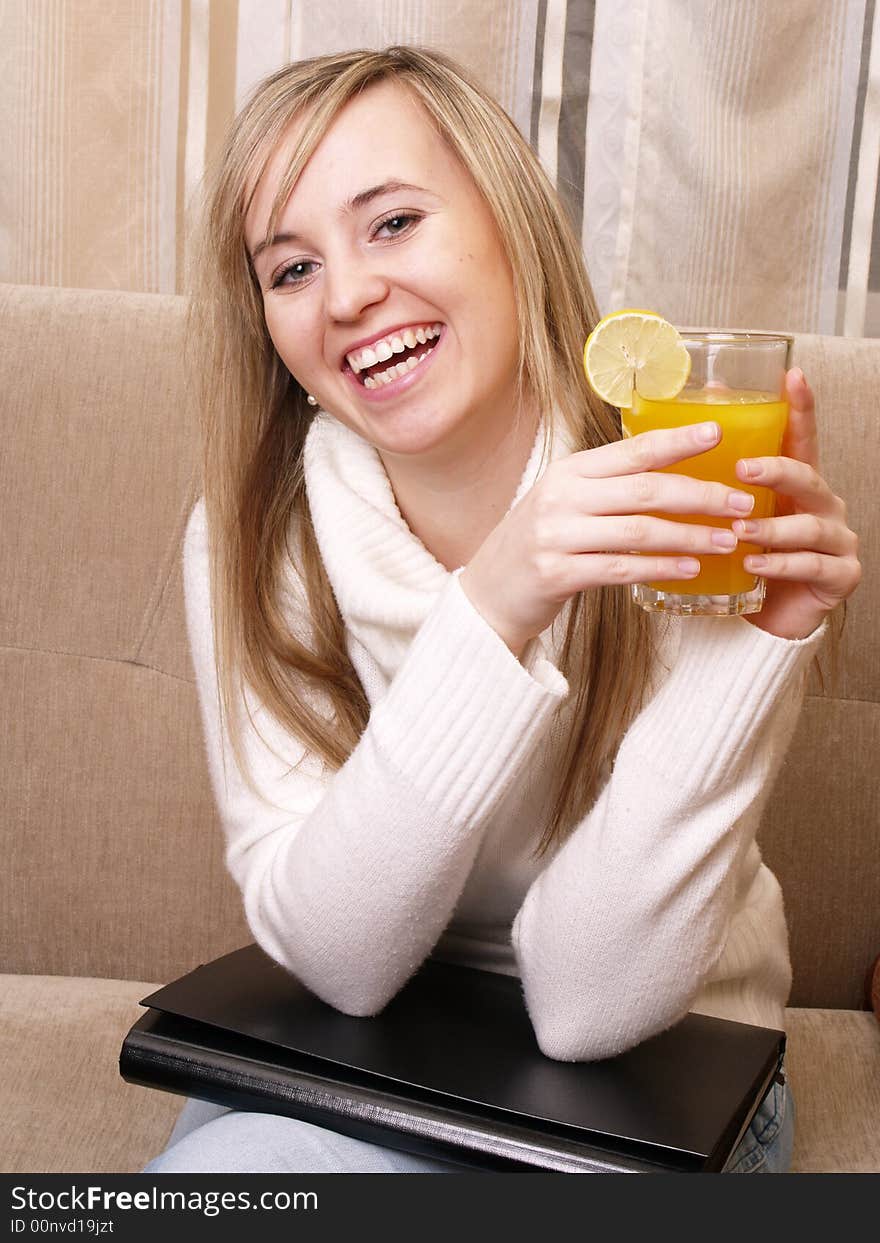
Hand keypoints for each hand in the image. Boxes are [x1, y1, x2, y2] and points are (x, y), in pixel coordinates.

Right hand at [459, 421, 756, 656]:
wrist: (488, 595)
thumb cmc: (540, 546)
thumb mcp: (567, 504)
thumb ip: (610, 488)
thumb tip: (672, 472)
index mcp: (570, 472)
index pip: (633, 450)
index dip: (678, 440)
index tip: (719, 433)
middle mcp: (562, 497)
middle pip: (645, 490)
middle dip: (701, 495)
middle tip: (743, 503)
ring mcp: (556, 535)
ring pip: (639, 531)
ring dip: (691, 536)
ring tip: (728, 540)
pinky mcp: (556, 573)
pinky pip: (621, 568)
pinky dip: (661, 568)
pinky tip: (690, 570)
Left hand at [732, 368, 860, 639]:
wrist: (761, 622)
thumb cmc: (742, 560)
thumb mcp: (726, 516)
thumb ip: (713, 479)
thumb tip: (671, 430)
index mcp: (796, 484)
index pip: (800, 438)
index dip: (799, 407)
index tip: (792, 375)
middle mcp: (823, 505)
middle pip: (808, 476)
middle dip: (776, 470)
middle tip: (743, 468)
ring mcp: (837, 539)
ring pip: (810, 524)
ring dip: (772, 525)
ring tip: (740, 529)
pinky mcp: (840, 575)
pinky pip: (811, 565)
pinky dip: (780, 564)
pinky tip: (753, 564)